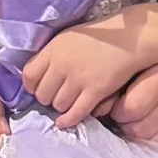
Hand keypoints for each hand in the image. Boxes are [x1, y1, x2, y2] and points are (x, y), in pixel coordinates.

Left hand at [21, 18, 146, 127]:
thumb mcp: (68, 38)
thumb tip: (38, 75)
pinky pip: (75, 113)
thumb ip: (51, 55)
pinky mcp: (95, 91)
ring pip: (58, 105)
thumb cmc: (98, 36)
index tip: (38, 88)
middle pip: (42, 94)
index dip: (32, 86)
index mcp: (53, 49)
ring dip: (60, 108)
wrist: (128, 39)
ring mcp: (78, 79)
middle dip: (47, 99)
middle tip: (55, 97)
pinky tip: (65, 121)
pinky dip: (68, 120)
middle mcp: (62, 65)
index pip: (29, 76)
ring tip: (66, 103)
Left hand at [109, 62, 157, 145]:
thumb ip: (113, 90)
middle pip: (139, 129)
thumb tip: (97, 110)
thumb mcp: (133, 75)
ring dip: (142, 137)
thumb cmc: (151, 78)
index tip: (120, 109)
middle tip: (132, 119)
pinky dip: (157, 144)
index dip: (118, 113)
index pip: (130, 109)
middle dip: (128, 127)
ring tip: (144, 124)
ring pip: (151, 142)